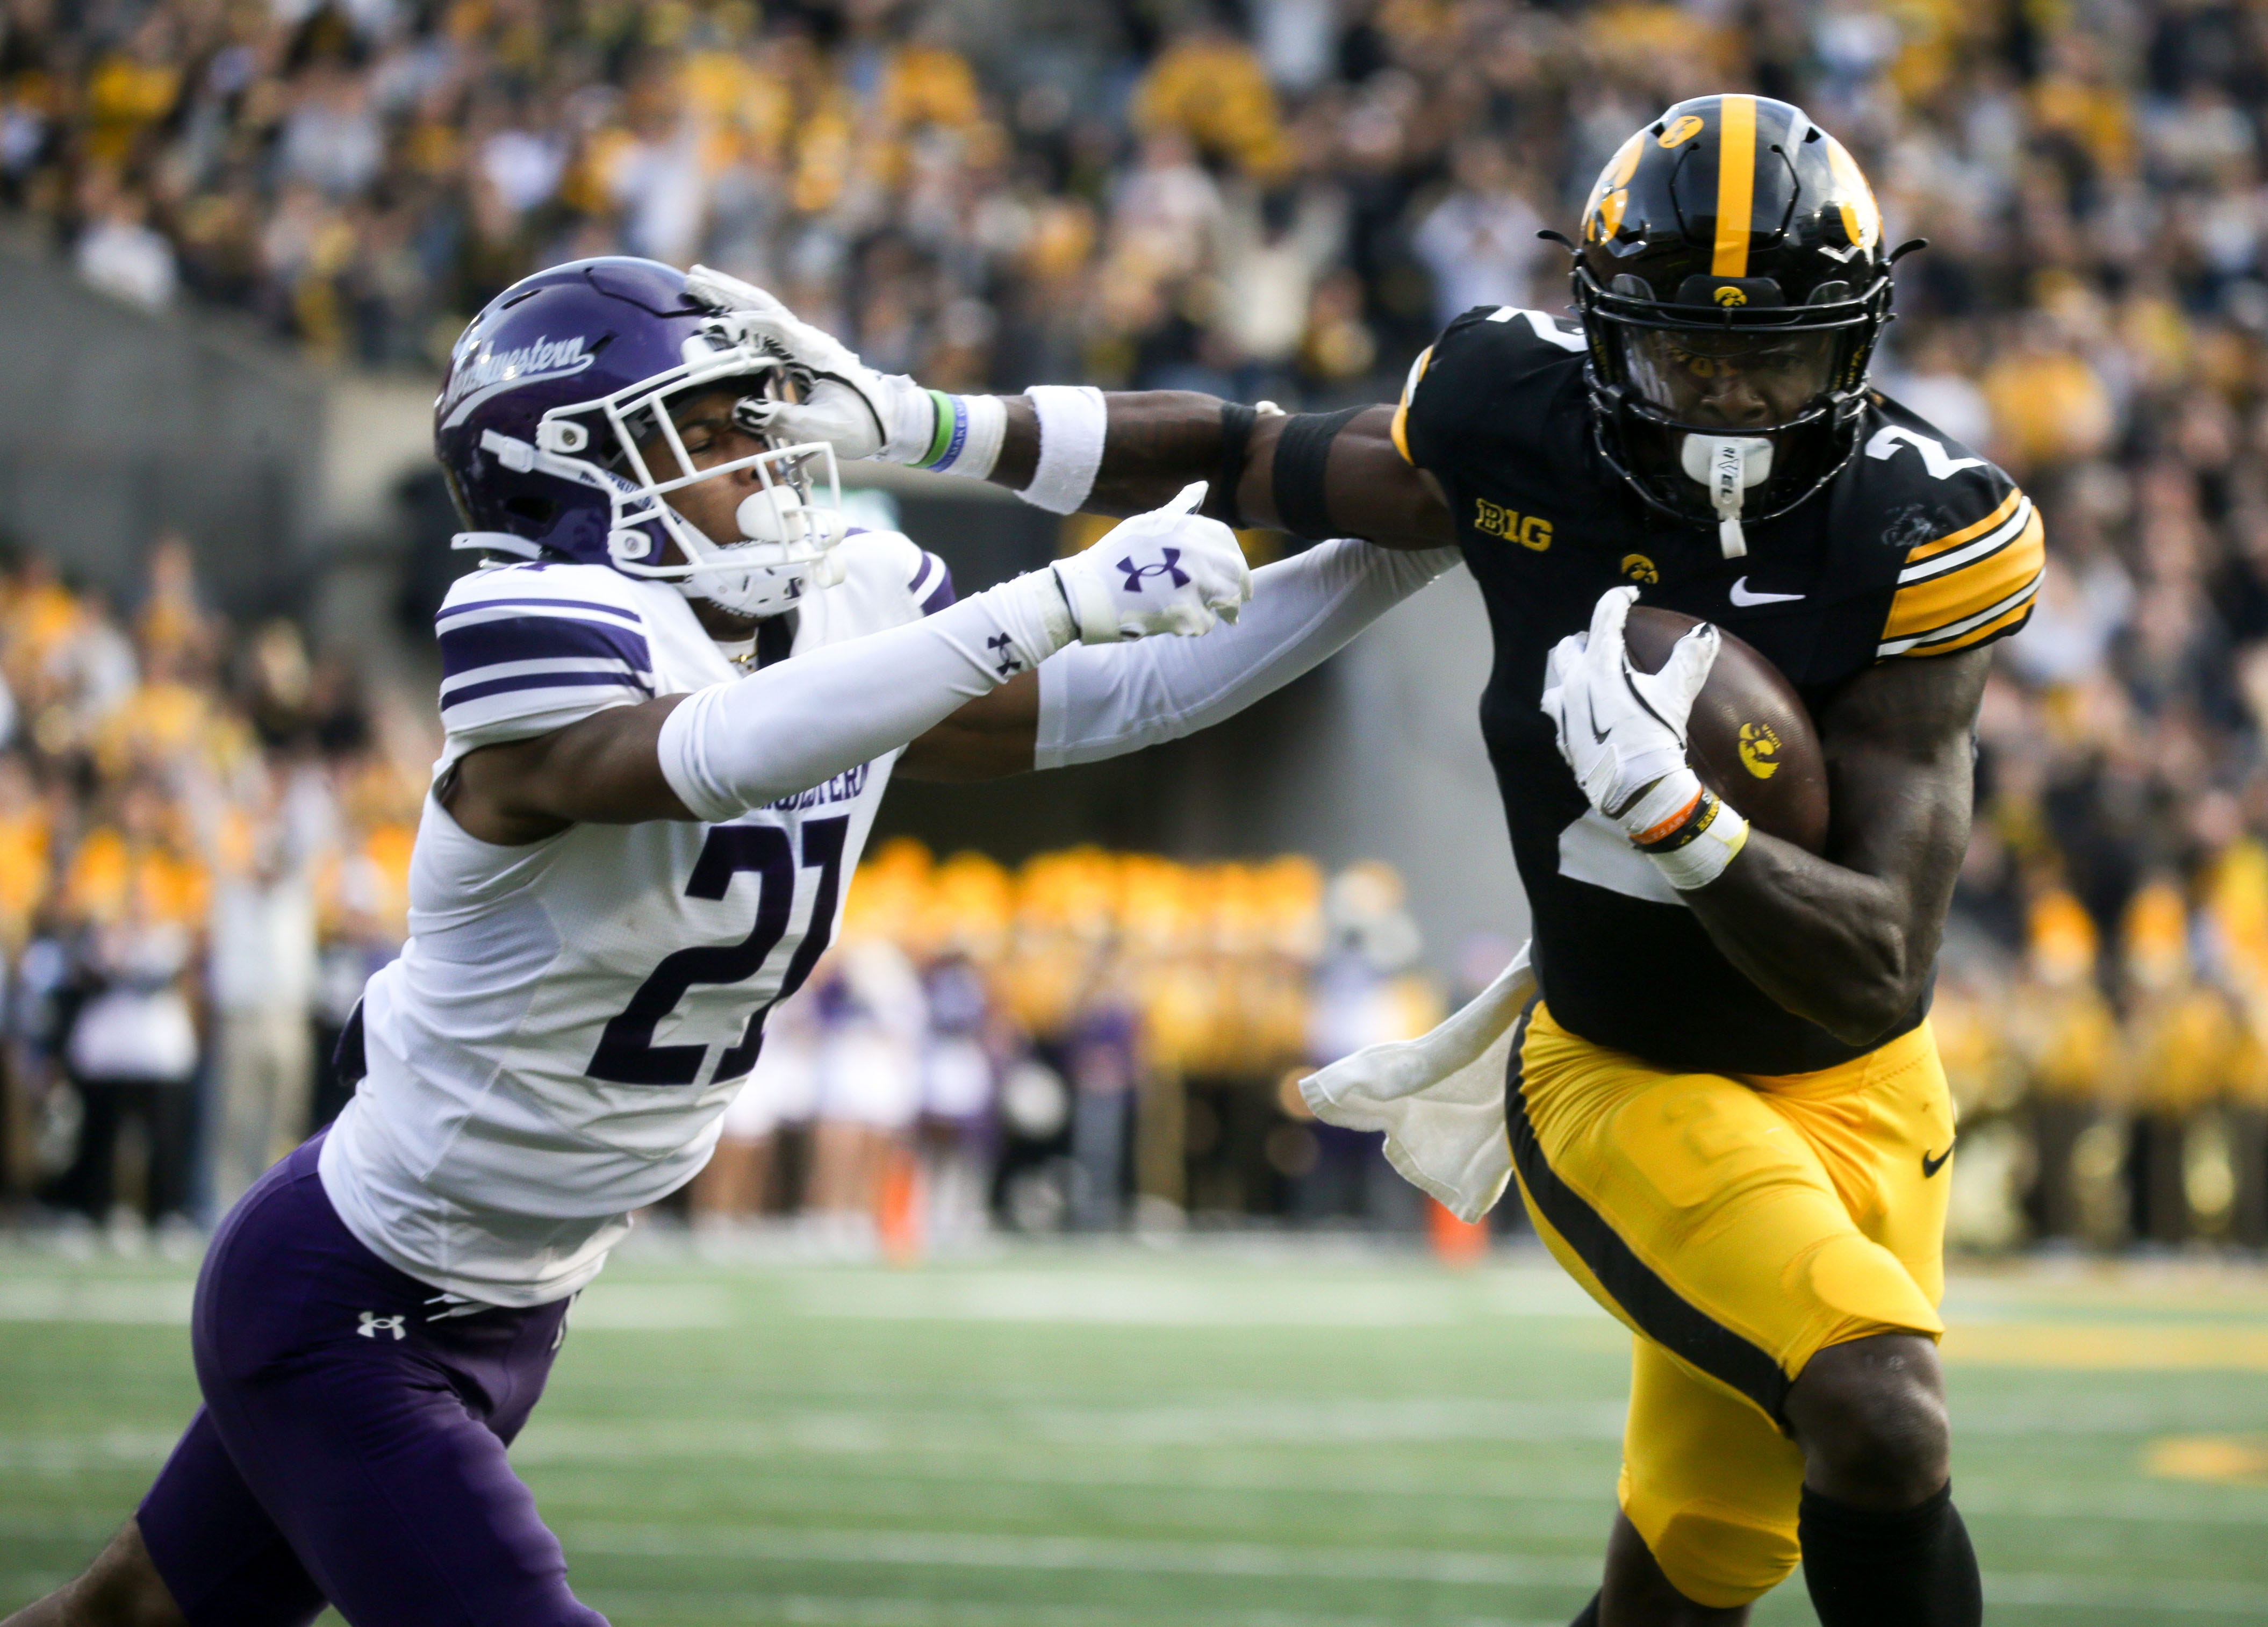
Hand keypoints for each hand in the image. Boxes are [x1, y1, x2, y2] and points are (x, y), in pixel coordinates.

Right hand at [685, 265, 932, 462]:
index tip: (711, 324)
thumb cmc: (862, 426)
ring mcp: (804, 343)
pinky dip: (741, 312)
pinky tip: (722, 311)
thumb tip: (741, 409)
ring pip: (763, 309)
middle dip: (727, 291)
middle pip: (762, 305)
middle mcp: (807, 340)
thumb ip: (784, 420)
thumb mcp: (824, 429)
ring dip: (730, 295)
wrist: (891, 420)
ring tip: (698, 280)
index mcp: (813, 354)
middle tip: (692, 276)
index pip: (773, 327)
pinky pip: (766, 324)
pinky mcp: (801, 351)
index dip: (742, 324)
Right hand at [1051, 482, 1251, 642]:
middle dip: (1240, 587)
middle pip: (1235, 570)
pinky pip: (1206, 623)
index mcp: (1184, 527)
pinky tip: (1180, 622)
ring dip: (1223, 608)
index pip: (1225, 539)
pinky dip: (1197, 625)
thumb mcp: (1147, 524)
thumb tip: (1203, 485)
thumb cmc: (1115, 557)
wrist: (1086, 594)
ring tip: (1216, 616)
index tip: (1235, 572)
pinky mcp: (1185, 615)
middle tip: (1238, 602)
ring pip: (1228, 598)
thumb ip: (1180, 507)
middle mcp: (1193, 552)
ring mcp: (1191, 584)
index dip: (1234, 557)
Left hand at [1540, 586, 1718, 838]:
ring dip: (1572, 671)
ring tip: (1591, 675)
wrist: (1636, 789)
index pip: (1604, 618)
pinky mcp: (1563, 738)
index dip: (1617, 599)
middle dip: (1586, 638)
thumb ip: (1690, 658)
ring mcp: (1563, 713)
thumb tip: (1705, 631)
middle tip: (1606, 641)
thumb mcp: (1676, 695)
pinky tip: (1588, 714)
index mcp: (1599, 666)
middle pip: (1569, 647)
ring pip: (1557, 680)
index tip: (1629, 595)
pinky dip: (1573, 705)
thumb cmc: (1656, 736)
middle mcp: (1573, 684)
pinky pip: (1561, 713)